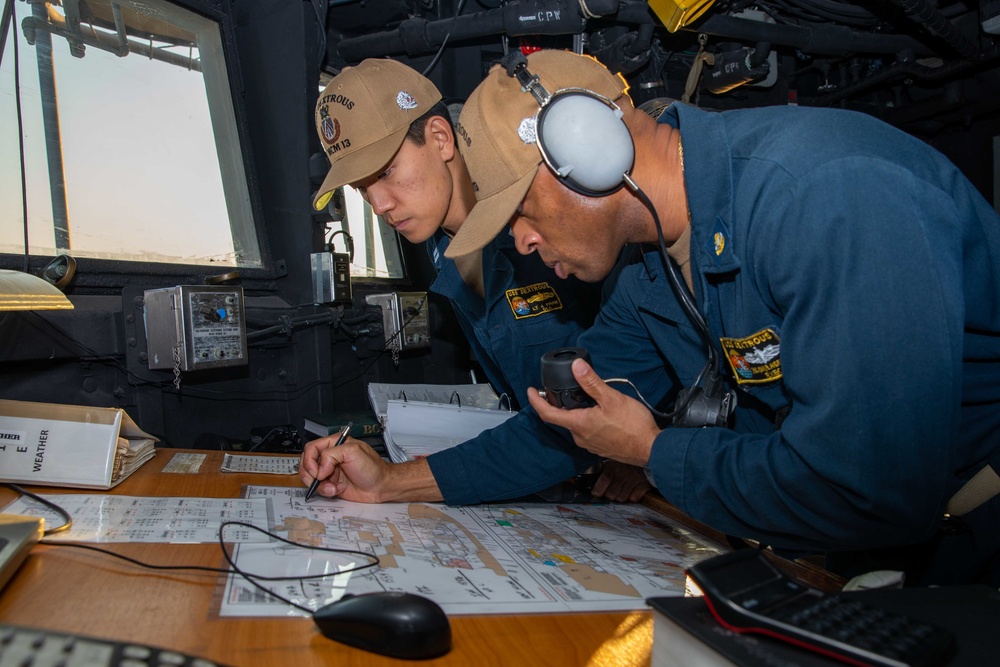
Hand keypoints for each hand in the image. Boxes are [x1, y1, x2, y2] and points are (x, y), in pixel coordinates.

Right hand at [298, 436, 442, 502]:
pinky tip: (338, 489)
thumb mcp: (353, 452)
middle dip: (310, 474)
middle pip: (307, 463)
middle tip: (319, 480)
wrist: (381, 486)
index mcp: (335, 444)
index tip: (317, 472)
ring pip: (311, 478)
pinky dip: (326, 491)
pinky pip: (319, 488)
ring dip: (320, 485)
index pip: (311, 448)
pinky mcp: (331, 483)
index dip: (310, 461)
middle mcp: (331, 456)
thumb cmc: (372, 468)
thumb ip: (331, 455)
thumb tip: (319, 469)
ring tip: (333, 487)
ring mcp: (330, 471)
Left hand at [527, 358, 660, 466]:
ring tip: (594, 399)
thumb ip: (592, 382)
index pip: (547, 413)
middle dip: (566, 403)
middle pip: (563, 417)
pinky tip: (603, 414)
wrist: (651, 449)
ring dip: (580, 411)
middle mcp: (580, 437)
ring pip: (577, 424)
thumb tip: (576, 367)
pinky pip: (588, 431)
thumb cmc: (633, 426)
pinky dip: (589, 420)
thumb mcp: (612, 398)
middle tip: (574, 388)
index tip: (531, 390)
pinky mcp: (599, 447)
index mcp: (578, 424)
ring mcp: (589, 444)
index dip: (536, 401)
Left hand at [590, 460, 651, 502]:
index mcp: (611, 467)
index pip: (601, 485)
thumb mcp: (611, 462)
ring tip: (622, 489)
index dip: (598, 491)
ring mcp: (634, 479)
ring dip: (621, 496)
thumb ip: (601, 471)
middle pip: (611, 495)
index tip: (597, 493)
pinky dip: (633, 496)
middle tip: (612, 490)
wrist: (645, 454)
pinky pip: (634, 498)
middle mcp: (622, 474)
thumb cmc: (624, 461)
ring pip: (622, 498)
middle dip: (610, 494)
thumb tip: (590, 483)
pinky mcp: (644, 484)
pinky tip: (632, 490)